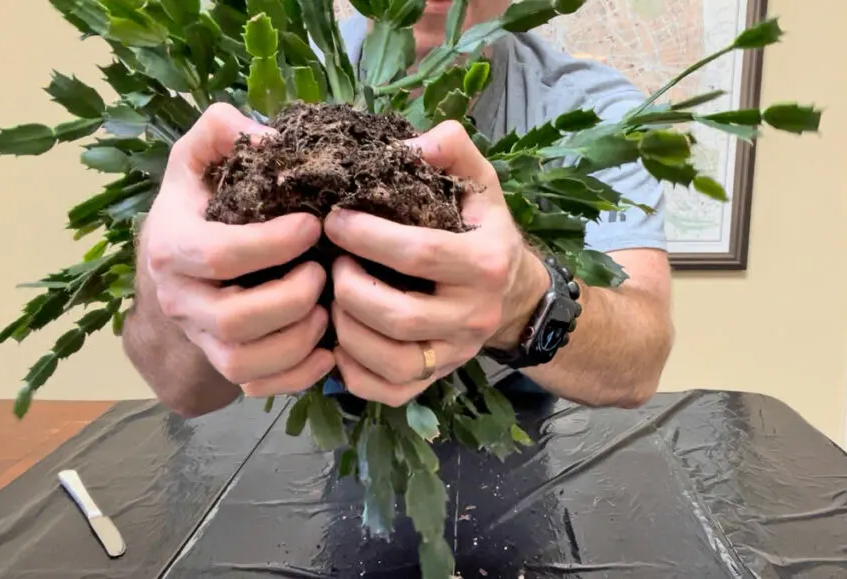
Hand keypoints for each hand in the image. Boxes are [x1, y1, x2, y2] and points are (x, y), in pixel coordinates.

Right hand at [140, 103, 334, 397]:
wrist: (176, 266)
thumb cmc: (200, 206)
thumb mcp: (198, 161)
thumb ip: (219, 133)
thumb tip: (259, 133)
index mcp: (172, 246)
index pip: (220, 255)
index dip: (272, 244)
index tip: (312, 224)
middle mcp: (180, 301)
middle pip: (235, 319)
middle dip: (291, 298)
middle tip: (324, 272)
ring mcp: (201, 339)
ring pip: (246, 361)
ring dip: (299, 338)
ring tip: (328, 307)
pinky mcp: (225, 366)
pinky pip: (260, 388)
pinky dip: (299, 375)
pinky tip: (328, 349)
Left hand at [323, 121, 548, 406]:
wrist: (515, 294)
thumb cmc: (484, 231)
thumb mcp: (479, 184)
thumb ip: (452, 150)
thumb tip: (413, 142)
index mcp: (487, 262)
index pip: (420, 253)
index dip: (368, 236)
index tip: (333, 219)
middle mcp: (474, 315)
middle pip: (399, 316)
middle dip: (351, 288)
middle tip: (330, 263)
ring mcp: (457, 353)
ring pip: (392, 361)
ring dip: (346, 330)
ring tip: (331, 299)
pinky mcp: (439, 378)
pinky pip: (390, 391)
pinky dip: (354, 372)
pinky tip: (339, 341)